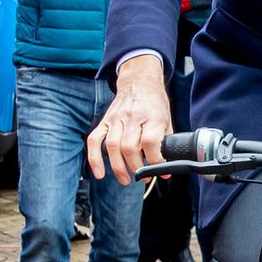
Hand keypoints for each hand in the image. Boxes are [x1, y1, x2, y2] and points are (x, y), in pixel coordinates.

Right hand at [87, 55, 172, 184]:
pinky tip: (100, 173)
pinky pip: (94, 140)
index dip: (155, 160)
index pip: (151, 142)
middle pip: (129, 147)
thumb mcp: (167, 118)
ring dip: (118, 168)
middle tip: (143, 177)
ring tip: (126, 179)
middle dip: (136, 168)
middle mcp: (133, 117)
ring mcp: (116, 119)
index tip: (161, 170)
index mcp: (152, 116)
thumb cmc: (155, 102)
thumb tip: (167, 165)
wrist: (139, 81)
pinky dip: (94, 159)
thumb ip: (166, 141)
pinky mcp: (105, 121)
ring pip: (112, 147)